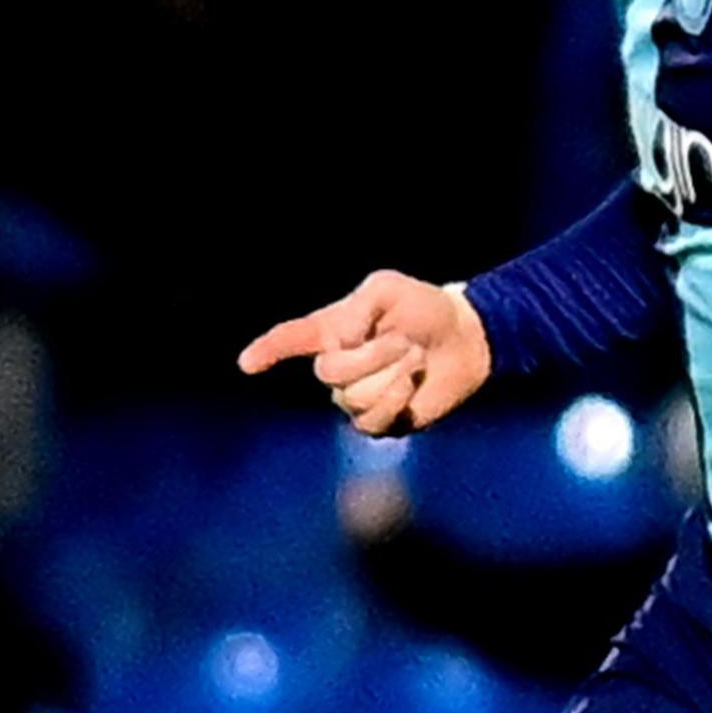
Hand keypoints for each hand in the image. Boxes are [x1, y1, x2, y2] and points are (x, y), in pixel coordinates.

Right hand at [238, 270, 493, 435]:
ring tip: (415, 359)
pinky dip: (395, 398)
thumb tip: (338, 343)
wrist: (464, 339)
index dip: (268, 350)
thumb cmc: (424, 309)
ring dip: (393, 372)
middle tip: (405, 340)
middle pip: (329, 372)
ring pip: (354, 396)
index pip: (291, 340)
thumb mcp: (387, 289)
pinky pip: (371, 420)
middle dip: (372, 354)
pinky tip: (411, 383)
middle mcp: (337, 367)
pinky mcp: (380, 423)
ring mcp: (355, 398)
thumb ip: (356, 307)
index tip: (247, 363)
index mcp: (331, 331)